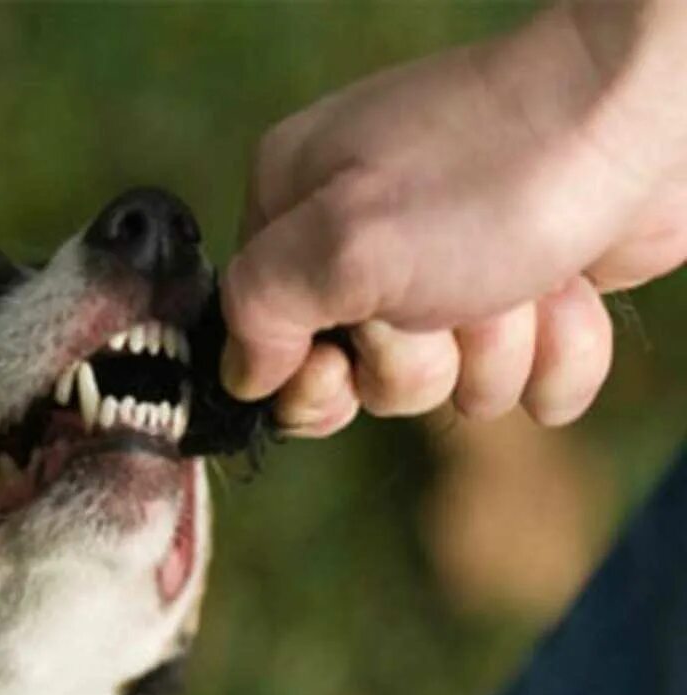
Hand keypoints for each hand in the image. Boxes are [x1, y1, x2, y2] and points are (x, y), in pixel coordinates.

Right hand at [222, 1, 686, 434]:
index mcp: (297, 213)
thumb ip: (261, 311)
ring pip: (453, 388)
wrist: (648, 111)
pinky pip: (528, 383)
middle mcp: (365, 244)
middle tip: (447, 296)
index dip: (309, 380)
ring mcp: (449, 270)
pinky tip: (569, 291)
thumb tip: (243, 376)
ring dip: (499, 349)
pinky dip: (558, 352)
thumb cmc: (488, 170)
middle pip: (365, 380)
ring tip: (522, 278)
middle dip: (419, 358)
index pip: (264, 342)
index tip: (342, 367)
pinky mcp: (524, 291)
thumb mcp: (342, 244)